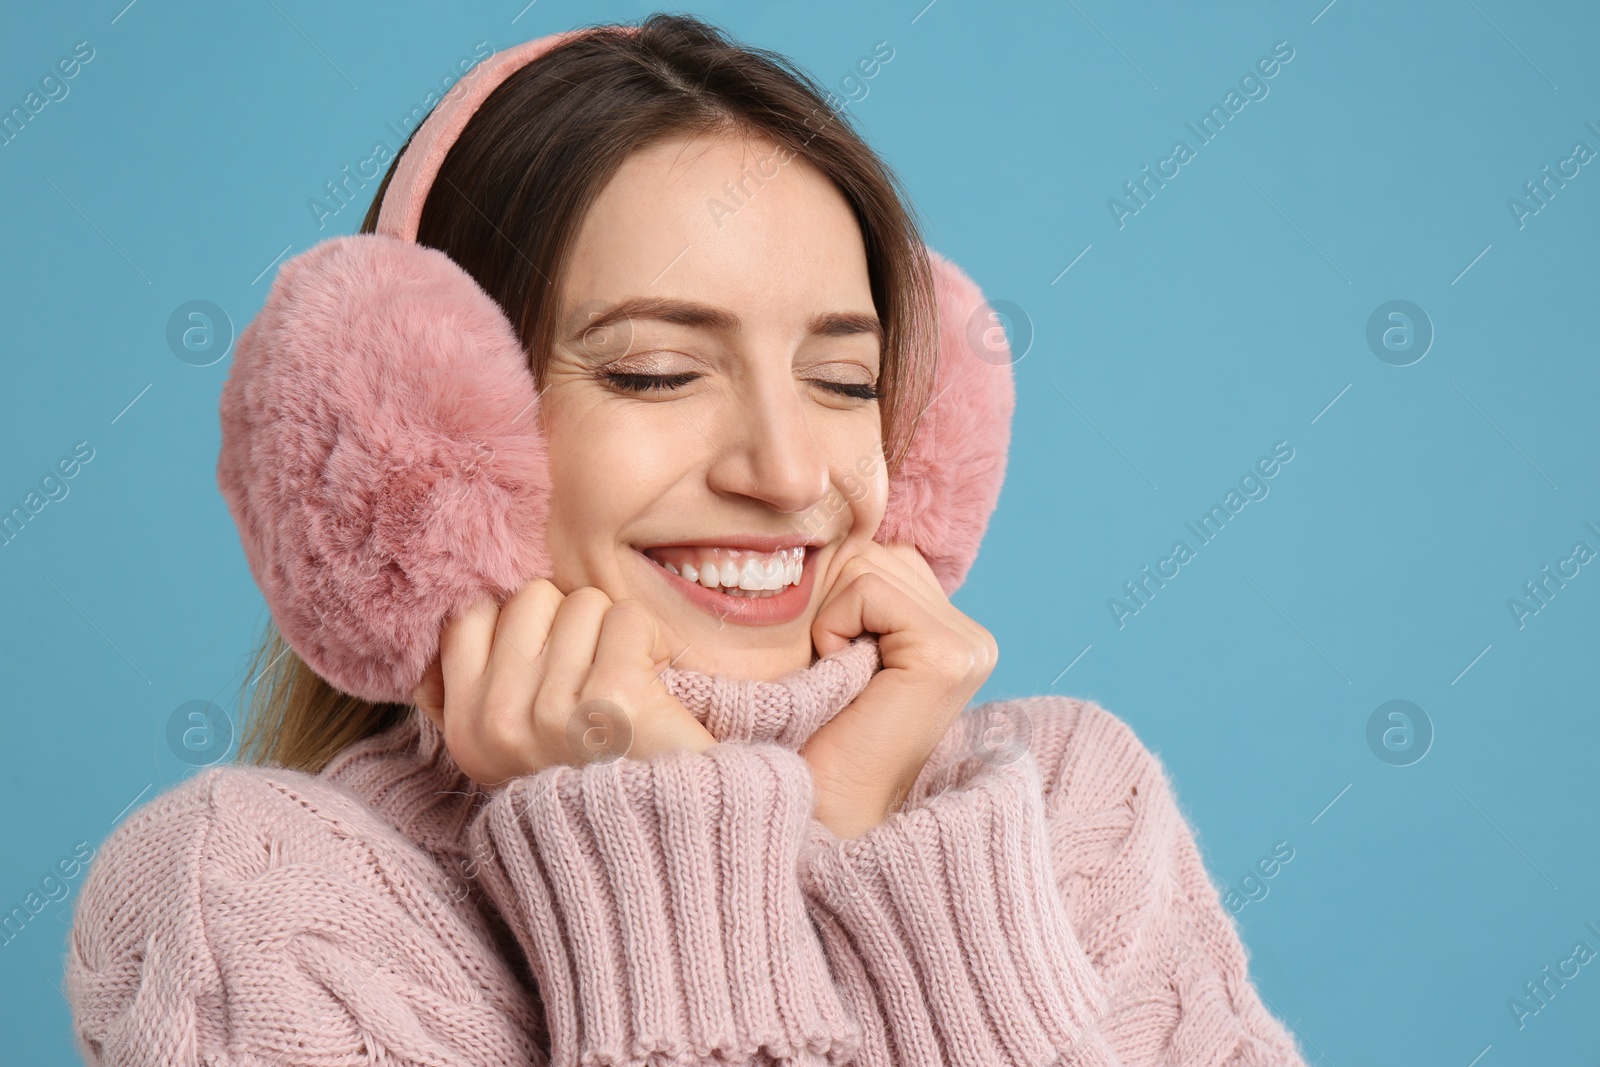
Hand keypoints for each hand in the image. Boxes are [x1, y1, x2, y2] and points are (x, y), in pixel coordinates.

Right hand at [411, 580, 715, 787]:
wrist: (668, 854)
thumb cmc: (600, 784)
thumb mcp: (516, 747)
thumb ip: (491, 679)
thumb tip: (482, 599)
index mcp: (467, 731)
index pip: (470, 617)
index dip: (523, 623)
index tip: (553, 658)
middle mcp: (498, 722)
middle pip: (532, 598)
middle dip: (573, 623)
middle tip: (597, 678)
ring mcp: (554, 712)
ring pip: (584, 602)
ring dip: (615, 633)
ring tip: (625, 690)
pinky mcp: (613, 702)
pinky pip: (628, 618)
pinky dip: (651, 641)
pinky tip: (655, 686)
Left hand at [800, 542, 998, 838]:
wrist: (818, 820)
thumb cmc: (812, 743)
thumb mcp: (840, 653)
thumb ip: (856, 592)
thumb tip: (832, 524)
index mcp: (955, 636)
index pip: (884, 557)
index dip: (836, 597)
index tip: (829, 660)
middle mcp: (973, 639)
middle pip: (877, 553)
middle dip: (832, 601)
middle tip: (829, 673)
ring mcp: (969, 647)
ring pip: (870, 563)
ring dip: (830, 615)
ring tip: (837, 679)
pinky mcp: (947, 655)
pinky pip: (869, 588)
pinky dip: (834, 625)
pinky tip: (840, 675)